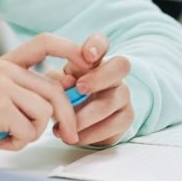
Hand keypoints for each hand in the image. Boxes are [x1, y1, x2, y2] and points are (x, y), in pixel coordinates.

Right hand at [0, 33, 94, 153]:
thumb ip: (22, 91)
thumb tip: (60, 99)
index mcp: (6, 63)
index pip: (44, 43)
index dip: (70, 49)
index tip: (89, 63)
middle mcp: (6, 69)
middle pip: (54, 90)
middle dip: (68, 117)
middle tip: (70, 135)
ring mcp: (3, 86)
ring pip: (44, 112)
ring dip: (32, 134)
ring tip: (9, 137)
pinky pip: (28, 129)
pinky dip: (17, 143)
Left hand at [48, 32, 134, 146]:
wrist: (80, 122)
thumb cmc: (66, 96)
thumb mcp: (56, 84)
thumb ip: (57, 80)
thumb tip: (65, 83)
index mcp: (95, 60)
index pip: (101, 43)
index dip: (97, 46)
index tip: (86, 54)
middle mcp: (114, 74)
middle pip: (121, 66)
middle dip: (99, 76)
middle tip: (79, 88)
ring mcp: (122, 96)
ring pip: (113, 101)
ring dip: (87, 114)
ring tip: (64, 125)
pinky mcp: (125, 118)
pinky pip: (113, 125)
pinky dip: (91, 133)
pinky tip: (74, 137)